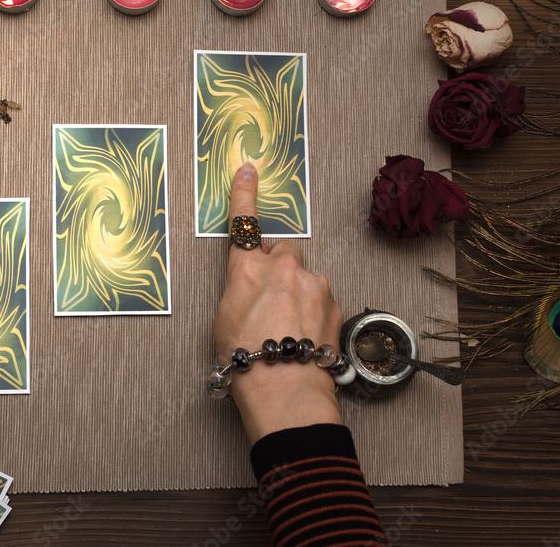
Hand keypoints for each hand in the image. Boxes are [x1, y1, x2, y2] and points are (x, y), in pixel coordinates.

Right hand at [213, 162, 343, 442]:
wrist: (284, 387)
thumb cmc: (246, 359)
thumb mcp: (224, 320)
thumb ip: (240, 289)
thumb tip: (252, 283)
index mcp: (248, 270)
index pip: (244, 225)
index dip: (244, 195)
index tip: (248, 171)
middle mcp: (283, 268)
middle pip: (284, 253)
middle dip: (280, 268)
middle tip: (270, 301)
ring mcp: (313, 284)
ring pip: (306, 278)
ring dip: (300, 294)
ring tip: (288, 329)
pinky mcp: (334, 302)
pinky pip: (322, 298)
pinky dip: (314, 312)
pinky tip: (304, 336)